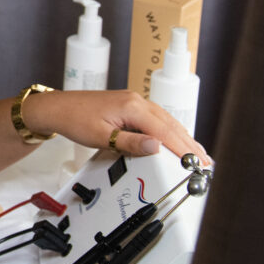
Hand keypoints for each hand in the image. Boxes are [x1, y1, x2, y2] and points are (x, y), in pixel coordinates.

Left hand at [23, 89, 210, 164]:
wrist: (58, 107)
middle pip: (170, 124)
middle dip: (189, 144)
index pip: (164, 130)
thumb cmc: (75, 119)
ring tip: (198, 154)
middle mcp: (137, 101)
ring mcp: (134, 102)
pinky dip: (169, 131)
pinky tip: (175, 139)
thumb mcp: (102, 137)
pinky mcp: (129, 106)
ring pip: (165, 121)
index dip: (183, 148)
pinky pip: (156, 119)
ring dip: (182, 137)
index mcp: (132, 107)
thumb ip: (130, 143)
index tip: (196, 162)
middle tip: (205, 162)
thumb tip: (156, 147)